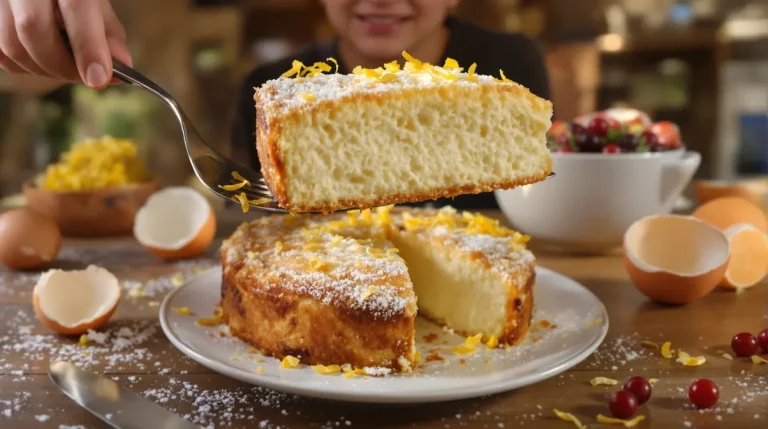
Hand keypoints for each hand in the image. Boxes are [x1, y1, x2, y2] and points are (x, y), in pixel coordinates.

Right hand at [0, 0, 132, 88]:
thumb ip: (108, 32)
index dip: (87, 46)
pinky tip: (42, 59)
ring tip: (66, 66)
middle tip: (86, 77)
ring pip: (11, 46)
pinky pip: (0, 54)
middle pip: (33, 28)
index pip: (75, 7)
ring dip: (43, 69)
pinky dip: (24, 66)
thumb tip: (121, 63)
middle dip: (63, 65)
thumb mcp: (94, 3)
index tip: (98, 78)